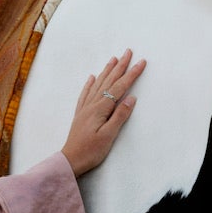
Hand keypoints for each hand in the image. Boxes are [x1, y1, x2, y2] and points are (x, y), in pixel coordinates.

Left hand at [61, 52, 144, 177]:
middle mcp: (92, 104)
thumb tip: (131, 98)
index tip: (141, 62)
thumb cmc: (91, 151)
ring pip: (98, 84)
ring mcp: (85, 108)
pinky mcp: (81, 114)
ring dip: (107, 71)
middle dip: (120, 66)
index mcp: (100, 108)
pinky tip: (92, 77)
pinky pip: (86, 94)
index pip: (120, 87)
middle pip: (108, 81)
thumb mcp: (109, 135)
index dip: (131, 74)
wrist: (70, 160)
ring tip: (114, 59)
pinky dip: (90, 84)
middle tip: (128, 52)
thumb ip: (120, 115)